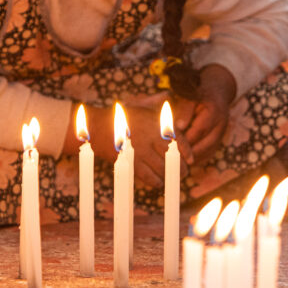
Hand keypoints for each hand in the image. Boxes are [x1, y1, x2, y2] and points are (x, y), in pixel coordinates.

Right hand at [62, 101, 188, 188]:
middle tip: (183, 173)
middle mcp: (149, 135)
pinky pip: (148, 176)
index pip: (178, 138)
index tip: (191, 159)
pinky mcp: (129, 161)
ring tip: (172, 180)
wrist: (96, 127)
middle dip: (180, 168)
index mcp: (154, 122)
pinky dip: (155, 182)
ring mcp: (139, 149)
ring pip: (162, 168)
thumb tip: (173, 103)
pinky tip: (158, 183)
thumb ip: (158, 105)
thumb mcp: (141, 106)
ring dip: (169, 177)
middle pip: (172, 156)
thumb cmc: (121, 117)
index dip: (187, 151)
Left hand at [172, 64, 235, 166]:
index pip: (199, 131)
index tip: (171, 146)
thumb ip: (184, 112)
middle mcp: (221, 124)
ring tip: (177, 162)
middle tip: (172, 159)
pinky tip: (185, 159)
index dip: (185, 140)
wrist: (217, 89)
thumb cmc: (198, 91)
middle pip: (205, 145)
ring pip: (208, 151)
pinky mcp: (220, 139)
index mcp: (214, 111)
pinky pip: (209, 153)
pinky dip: (198, 157)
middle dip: (188, 153)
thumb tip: (177, 129)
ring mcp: (222, 133)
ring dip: (193, 157)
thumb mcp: (189, 96)